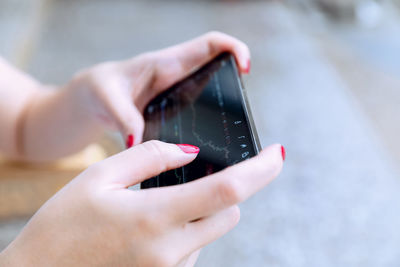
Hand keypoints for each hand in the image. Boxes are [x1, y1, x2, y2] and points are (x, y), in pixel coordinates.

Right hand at [0, 141, 282, 265]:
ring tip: (154, 208)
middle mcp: (170, 251)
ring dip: (199, 214)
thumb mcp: (98, 178)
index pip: (227, 191)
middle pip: (228, 214)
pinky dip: (185, 233)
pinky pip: (193, 251)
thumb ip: (149, 157)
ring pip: (210, 233)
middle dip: (223, 192)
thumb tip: (188, 151)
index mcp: (155, 217)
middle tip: (192, 178)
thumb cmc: (61, 228)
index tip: (278, 152)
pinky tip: (149, 229)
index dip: (260, 170)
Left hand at [65, 31, 250, 147]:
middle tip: (244, 110)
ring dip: (226, 104)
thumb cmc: (97, 91)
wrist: (89, 102)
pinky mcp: (175, 111)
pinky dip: (211, 122)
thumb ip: (124, 117)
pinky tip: (211, 145)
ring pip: (212, 92)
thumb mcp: (106, 99)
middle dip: (236, 82)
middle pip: (218, 68)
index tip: (245, 68)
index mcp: (165, 65)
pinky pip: (200, 111)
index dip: (233, 48)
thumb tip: (138, 142)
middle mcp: (177, 77)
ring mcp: (178, 95)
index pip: (209, 45)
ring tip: (233, 131)